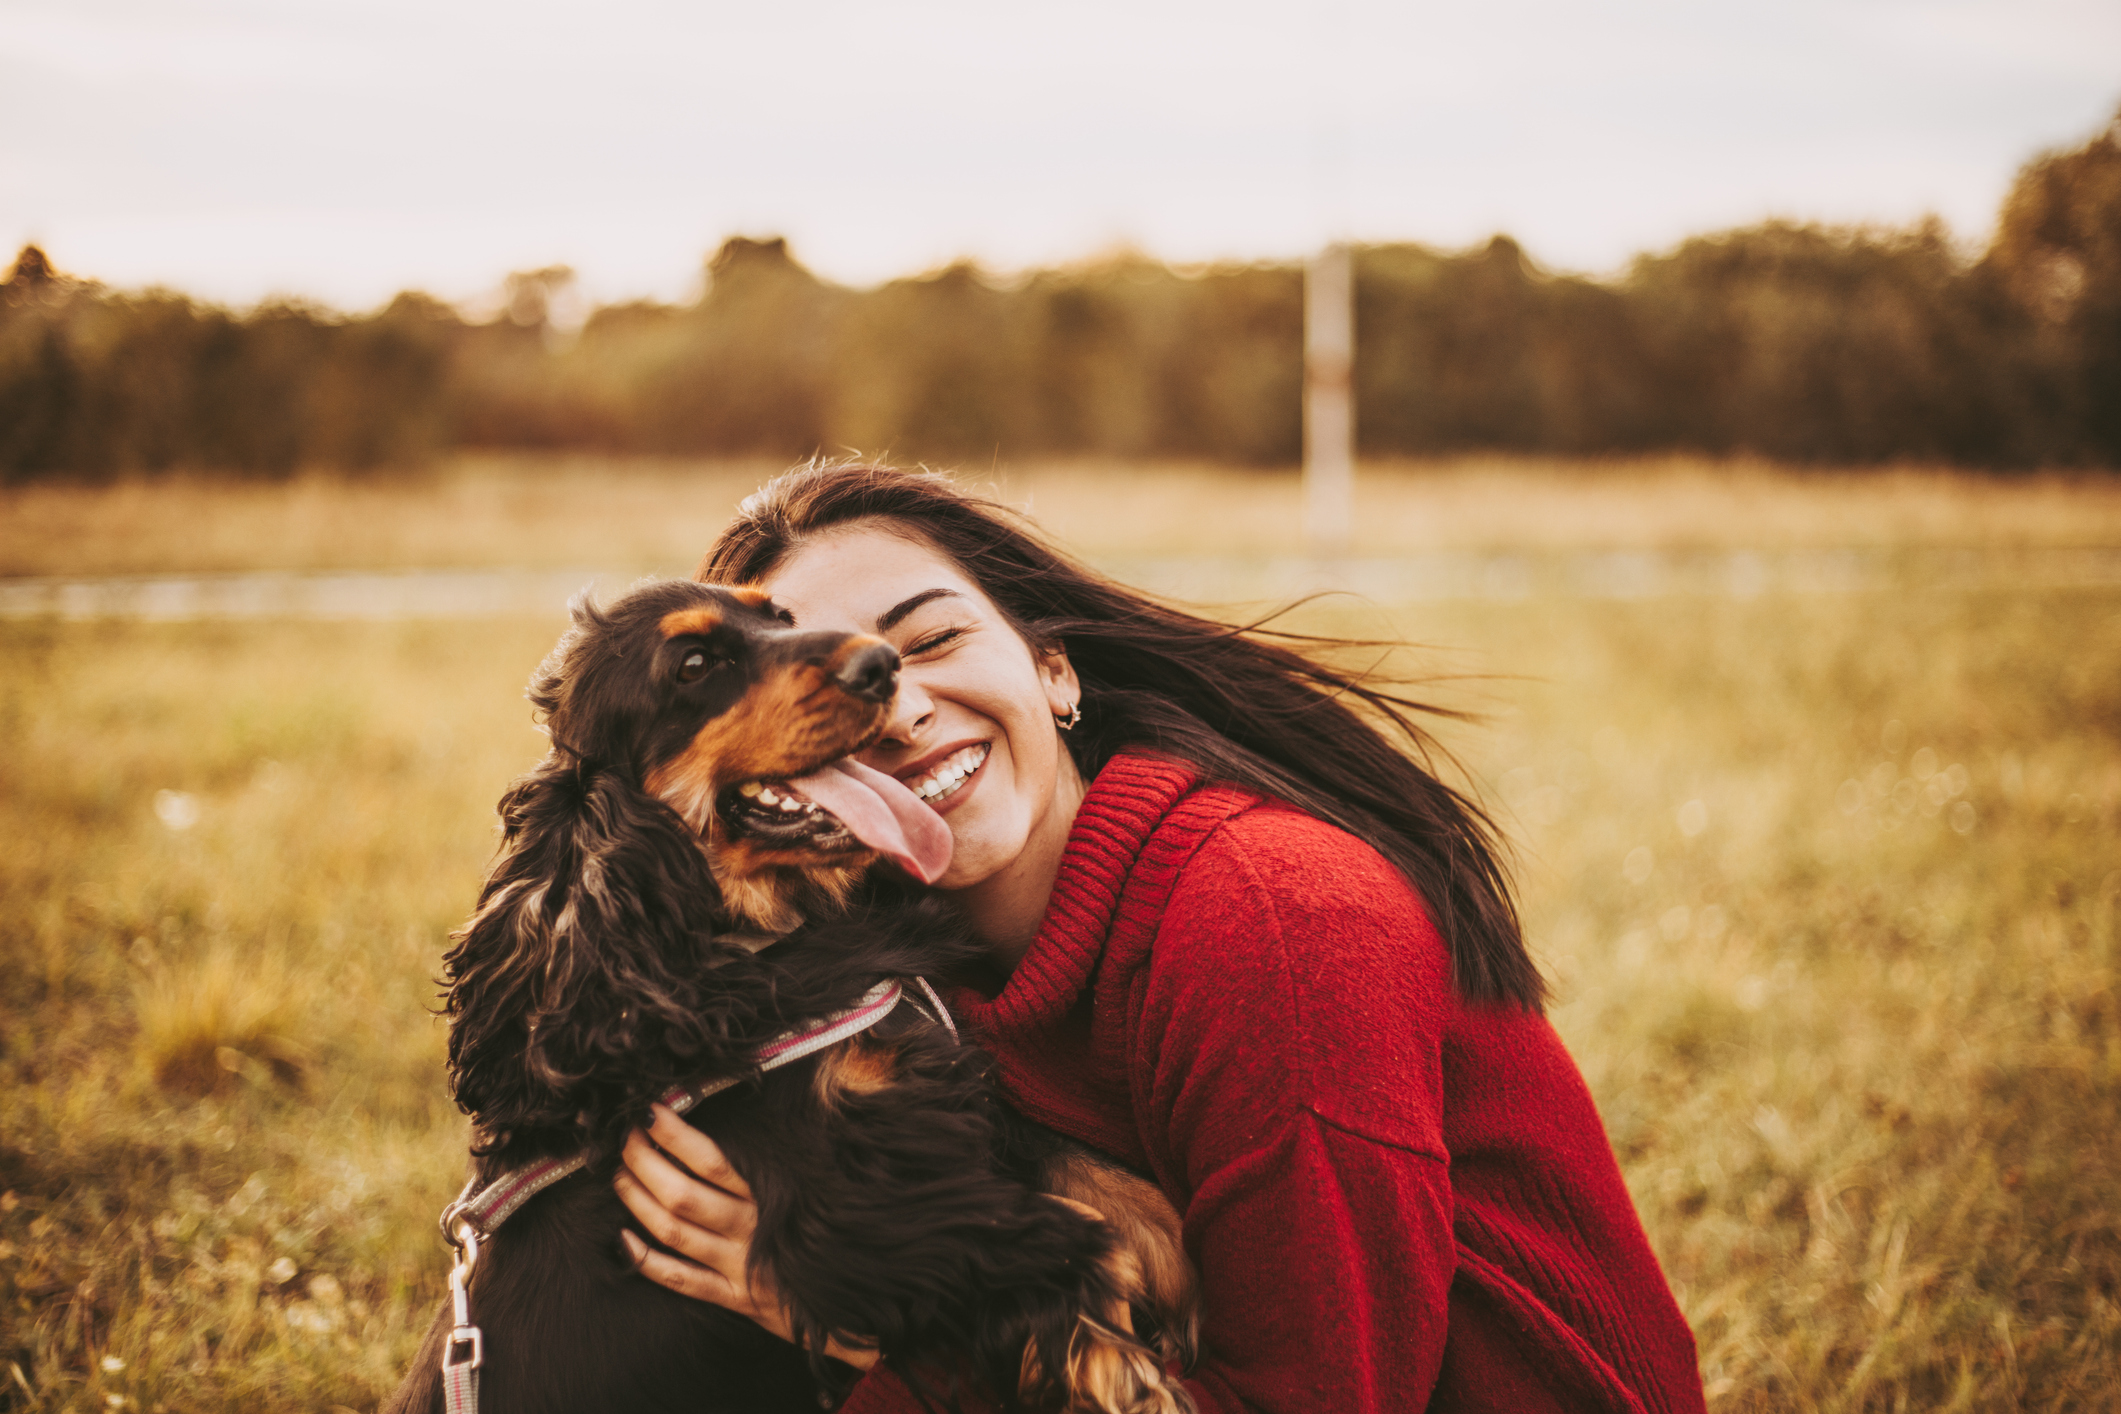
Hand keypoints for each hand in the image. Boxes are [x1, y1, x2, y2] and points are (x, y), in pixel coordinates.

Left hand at [614, 1103, 879, 1370]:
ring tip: (620, 1176)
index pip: (714, 1162)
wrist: (861, 1309)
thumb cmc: (840, 1238)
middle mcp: (751, 1231)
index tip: (651, 1113)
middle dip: (645, 1164)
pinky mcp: (734, 1299)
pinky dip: (648, 1262)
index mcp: (772, 1199)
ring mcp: (738, 1267)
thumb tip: (828, 1082)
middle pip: (683, 1194)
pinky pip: (681, 1281)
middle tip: (625, 1141)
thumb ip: (820, 1140)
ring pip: (675, 1233)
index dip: (677, 1137)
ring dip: (639, 1202)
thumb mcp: (831, 1186)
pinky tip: (623, 1241)